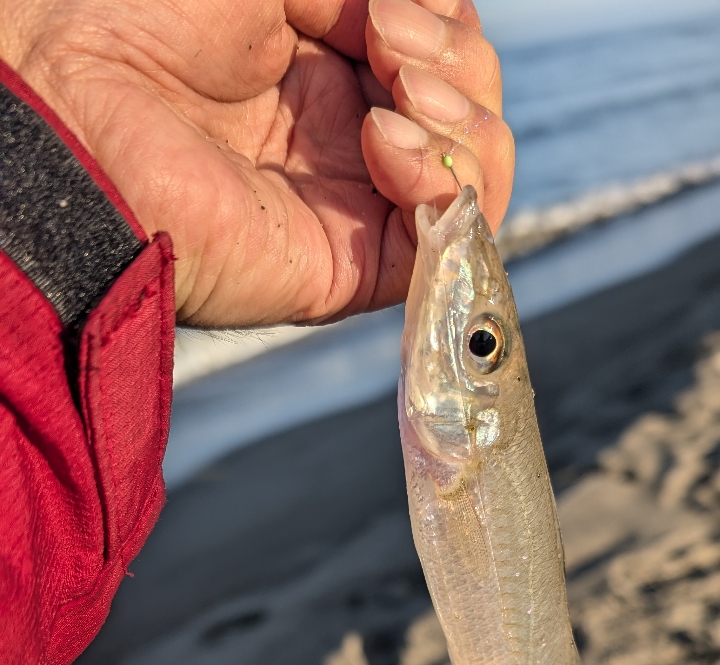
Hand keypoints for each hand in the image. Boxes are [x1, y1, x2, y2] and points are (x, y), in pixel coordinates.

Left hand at [2, 0, 513, 326]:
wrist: (83, 109)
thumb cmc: (149, 23)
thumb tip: (431, 14)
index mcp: (329, 72)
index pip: (444, 55)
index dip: (446, 23)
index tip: (387, 6)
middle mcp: (350, 143)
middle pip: (473, 109)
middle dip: (458, 61)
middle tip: (386, 41)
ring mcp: (357, 207)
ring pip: (477, 175)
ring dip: (462, 116)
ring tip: (394, 91)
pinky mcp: (356, 268)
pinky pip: (450, 237)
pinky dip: (445, 180)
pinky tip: (388, 142)